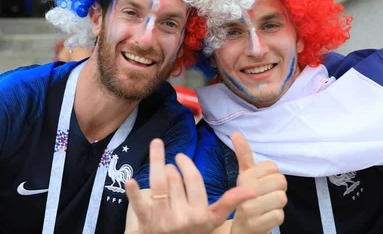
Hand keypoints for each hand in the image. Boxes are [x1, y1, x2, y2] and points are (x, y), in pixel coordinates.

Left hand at [125, 139, 255, 233]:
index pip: (194, 180)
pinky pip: (139, 205)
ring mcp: (164, 221)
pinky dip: (133, 192)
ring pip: (158, 185)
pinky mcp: (146, 223)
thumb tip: (252, 190)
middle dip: (170, 167)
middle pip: (174, 179)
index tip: (180, 157)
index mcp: (201, 214)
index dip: (186, 164)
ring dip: (156, 165)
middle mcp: (183, 218)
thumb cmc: (193, 230)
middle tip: (169, 165)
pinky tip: (130, 180)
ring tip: (157, 158)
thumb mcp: (213, 220)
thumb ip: (229, 203)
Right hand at [231, 133, 286, 233]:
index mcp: (244, 176)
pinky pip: (279, 216)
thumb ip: (243, 154)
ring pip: (281, 198)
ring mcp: (248, 208)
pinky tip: (265, 218)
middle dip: (278, 190)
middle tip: (266, 196)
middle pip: (280, 181)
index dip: (272, 176)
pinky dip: (276, 217)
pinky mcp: (256, 224)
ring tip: (266, 207)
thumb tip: (236, 133)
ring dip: (277, 205)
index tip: (262, 183)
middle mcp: (244, 191)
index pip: (273, 167)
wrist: (242, 228)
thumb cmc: (247, 198)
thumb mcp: (245, 176)